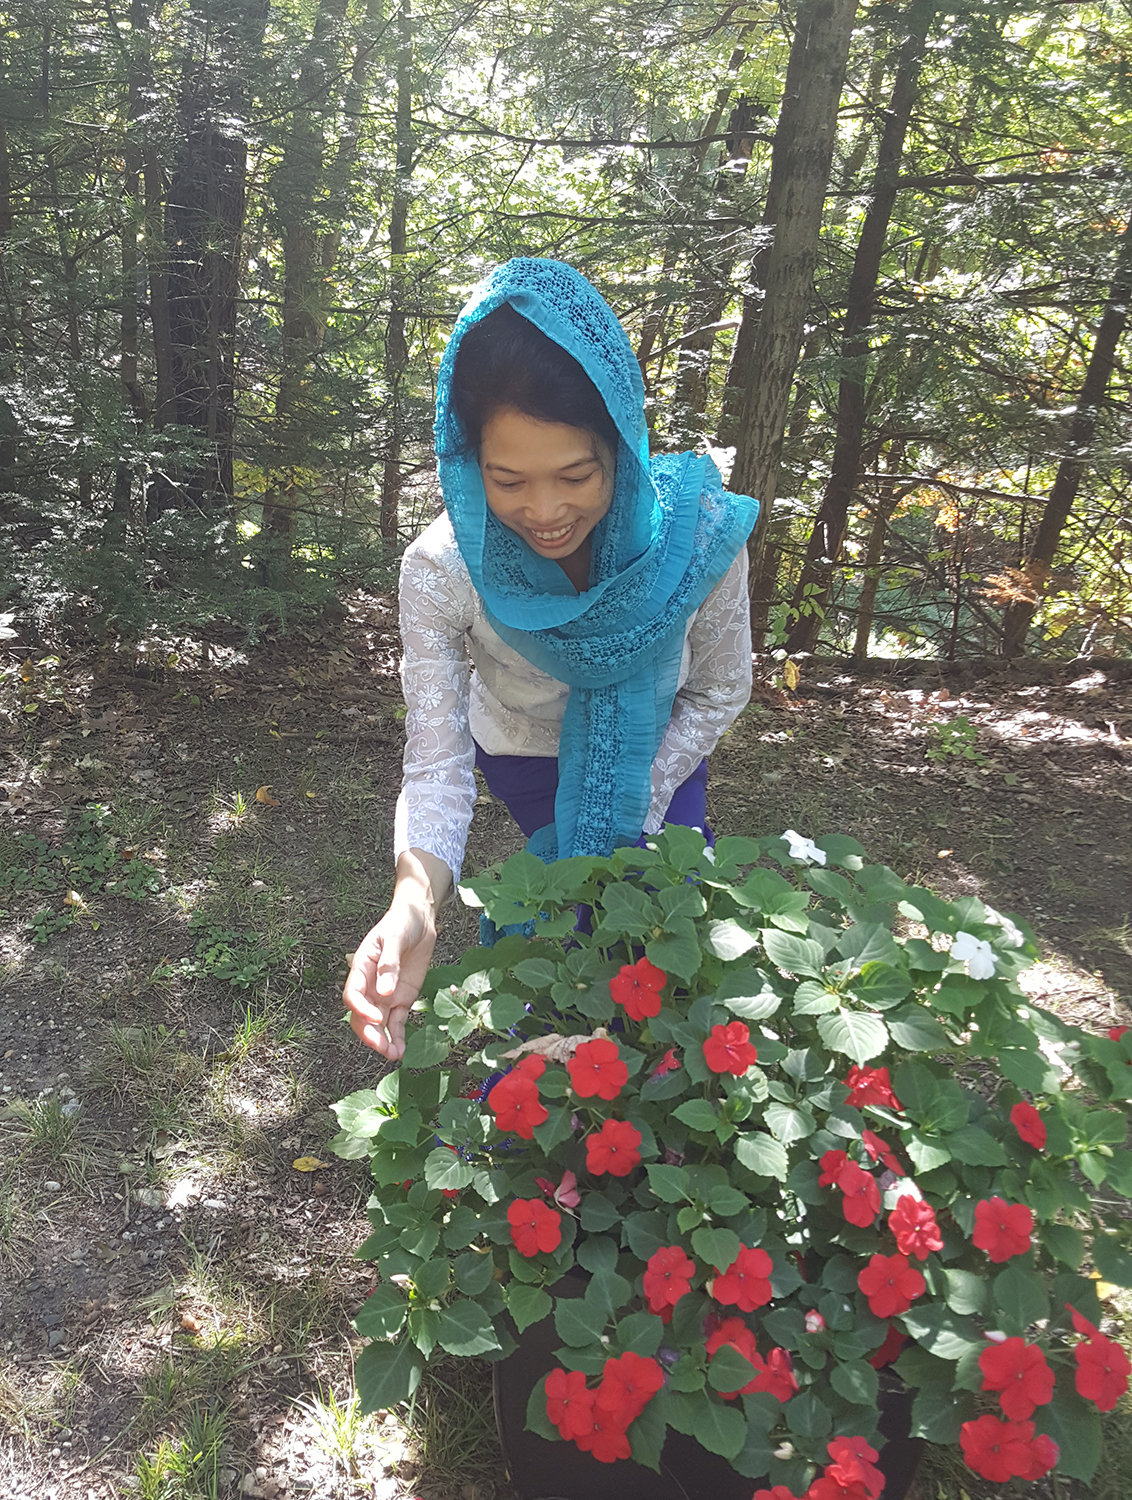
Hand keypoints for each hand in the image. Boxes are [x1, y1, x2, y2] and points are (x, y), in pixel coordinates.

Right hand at [342, 897, 436, 1058]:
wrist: (418, 919)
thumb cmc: (402, 923)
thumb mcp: (395, 937)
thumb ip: (389, 963)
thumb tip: (384, 990)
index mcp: (361, 968)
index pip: (353, 995)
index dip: (361, 1009)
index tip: (376, 1017)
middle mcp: (370, 986)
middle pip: (362, 1016)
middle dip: (369, 1033)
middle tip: (381, 1047)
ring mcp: (385, 995)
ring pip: (379, 1024)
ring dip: (383, 1041)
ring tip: (392, 1054)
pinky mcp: (402, 999)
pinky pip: (397, 1022)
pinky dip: (397, 1037)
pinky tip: (400, 1050)